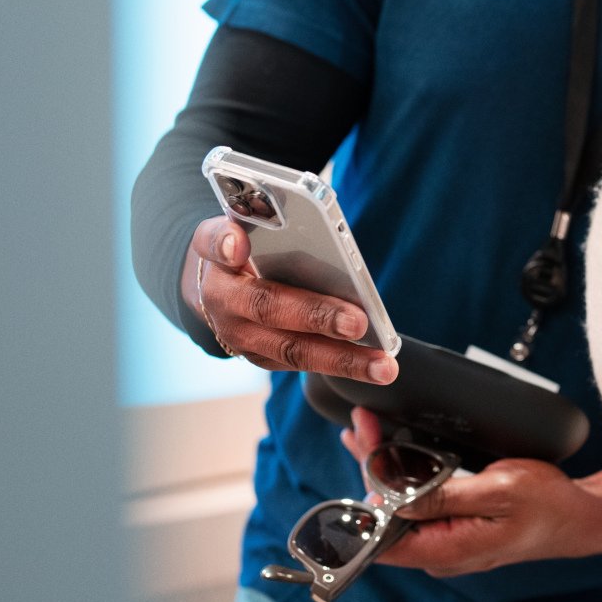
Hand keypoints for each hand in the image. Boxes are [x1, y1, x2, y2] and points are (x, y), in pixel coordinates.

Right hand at [178, 215, 397, 384]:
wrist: (216, 296)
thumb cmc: (233, 258)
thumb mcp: (221, 237)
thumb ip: (223, 235)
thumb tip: (237, 243)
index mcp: (218, 273)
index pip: (219, 256)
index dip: (228, 248)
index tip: (242, 246)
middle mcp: (228, 313)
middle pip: (272, 313)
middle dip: (317, 318)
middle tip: (358, 322)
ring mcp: (249, 343)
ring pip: (296, 352)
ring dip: (343, 360)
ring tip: (384, 365)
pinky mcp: (269, 359)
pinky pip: (308, 363)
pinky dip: (344, 365)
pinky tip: (376, 364)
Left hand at [341, 409, 601, 576]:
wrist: (581, 517)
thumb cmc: (549, 504)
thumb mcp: (498, 490)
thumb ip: (444, 496)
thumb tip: (392, 501)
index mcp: (447, 550)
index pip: (383, 535)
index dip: (363, 492)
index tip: (360, 447)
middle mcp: (441, 553)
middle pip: (387, 516)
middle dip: (371, 467)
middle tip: (362, 424)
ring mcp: (448, 543)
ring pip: (402, 508)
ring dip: (384, 468)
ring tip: (365, 430)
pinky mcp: (455, 529)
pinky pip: (420, 505)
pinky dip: (406, 475)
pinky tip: (391, 451)